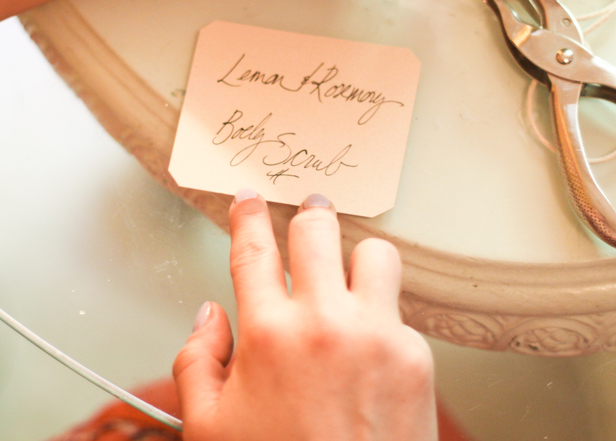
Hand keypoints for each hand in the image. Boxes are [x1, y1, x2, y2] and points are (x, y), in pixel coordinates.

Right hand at [172, 191, 436, 440]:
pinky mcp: (417, 356)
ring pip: (375, 252)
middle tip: (307, 211)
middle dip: (308, 214)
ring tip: (347, 271)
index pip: (253, 249)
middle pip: (316, 229)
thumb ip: (198, 360)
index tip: (248, 198)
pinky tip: (370, 346)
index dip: (247, 214)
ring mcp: (378, 334)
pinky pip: (400, 312)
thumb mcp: (209, 429)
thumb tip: (210, 315)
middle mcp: (325, 321)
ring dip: (357, 256)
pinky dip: (382, 318)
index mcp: (268, 334)